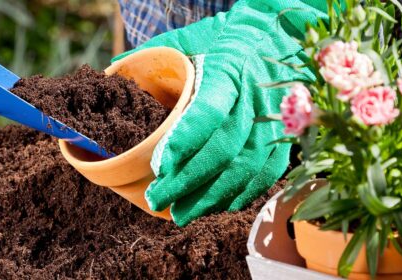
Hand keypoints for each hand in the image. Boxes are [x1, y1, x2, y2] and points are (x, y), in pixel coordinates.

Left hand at [113, 0, 327, 225]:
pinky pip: (266, 173)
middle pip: (224, 149)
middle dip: (188, 182)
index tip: (160, 166)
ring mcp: (274, 119)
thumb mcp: (193, 35)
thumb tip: (115, 67)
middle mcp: (254, 97)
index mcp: (228, 69)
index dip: (185, 142)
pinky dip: (241, 194)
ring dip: (212, 197)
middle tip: (158, 199)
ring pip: (246, 168)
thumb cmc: (229, 35)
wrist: (281, 32)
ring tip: (182, 213)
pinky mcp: (286, 135)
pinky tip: (217, 205)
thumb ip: (157, 53)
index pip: (208, 110)